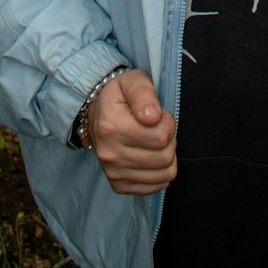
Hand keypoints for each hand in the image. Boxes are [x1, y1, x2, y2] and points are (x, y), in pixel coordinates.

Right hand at [87, 67, 176, 194]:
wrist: (98, 114)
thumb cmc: (120, 96)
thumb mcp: (132, 82)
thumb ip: (144, 93)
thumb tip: (153, 117)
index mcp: (111, 127)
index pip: (160, 137)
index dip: (167, 122)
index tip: (158, 114)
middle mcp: (109, 154)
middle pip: (164, 156)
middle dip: (169, 139)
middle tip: (158, 127)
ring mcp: (113, 173)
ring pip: (165, 173)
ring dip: (167, 155)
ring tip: (154, 141)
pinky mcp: (119, 186)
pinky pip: (157, 186)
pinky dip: (161, 172)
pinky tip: (151, 156)